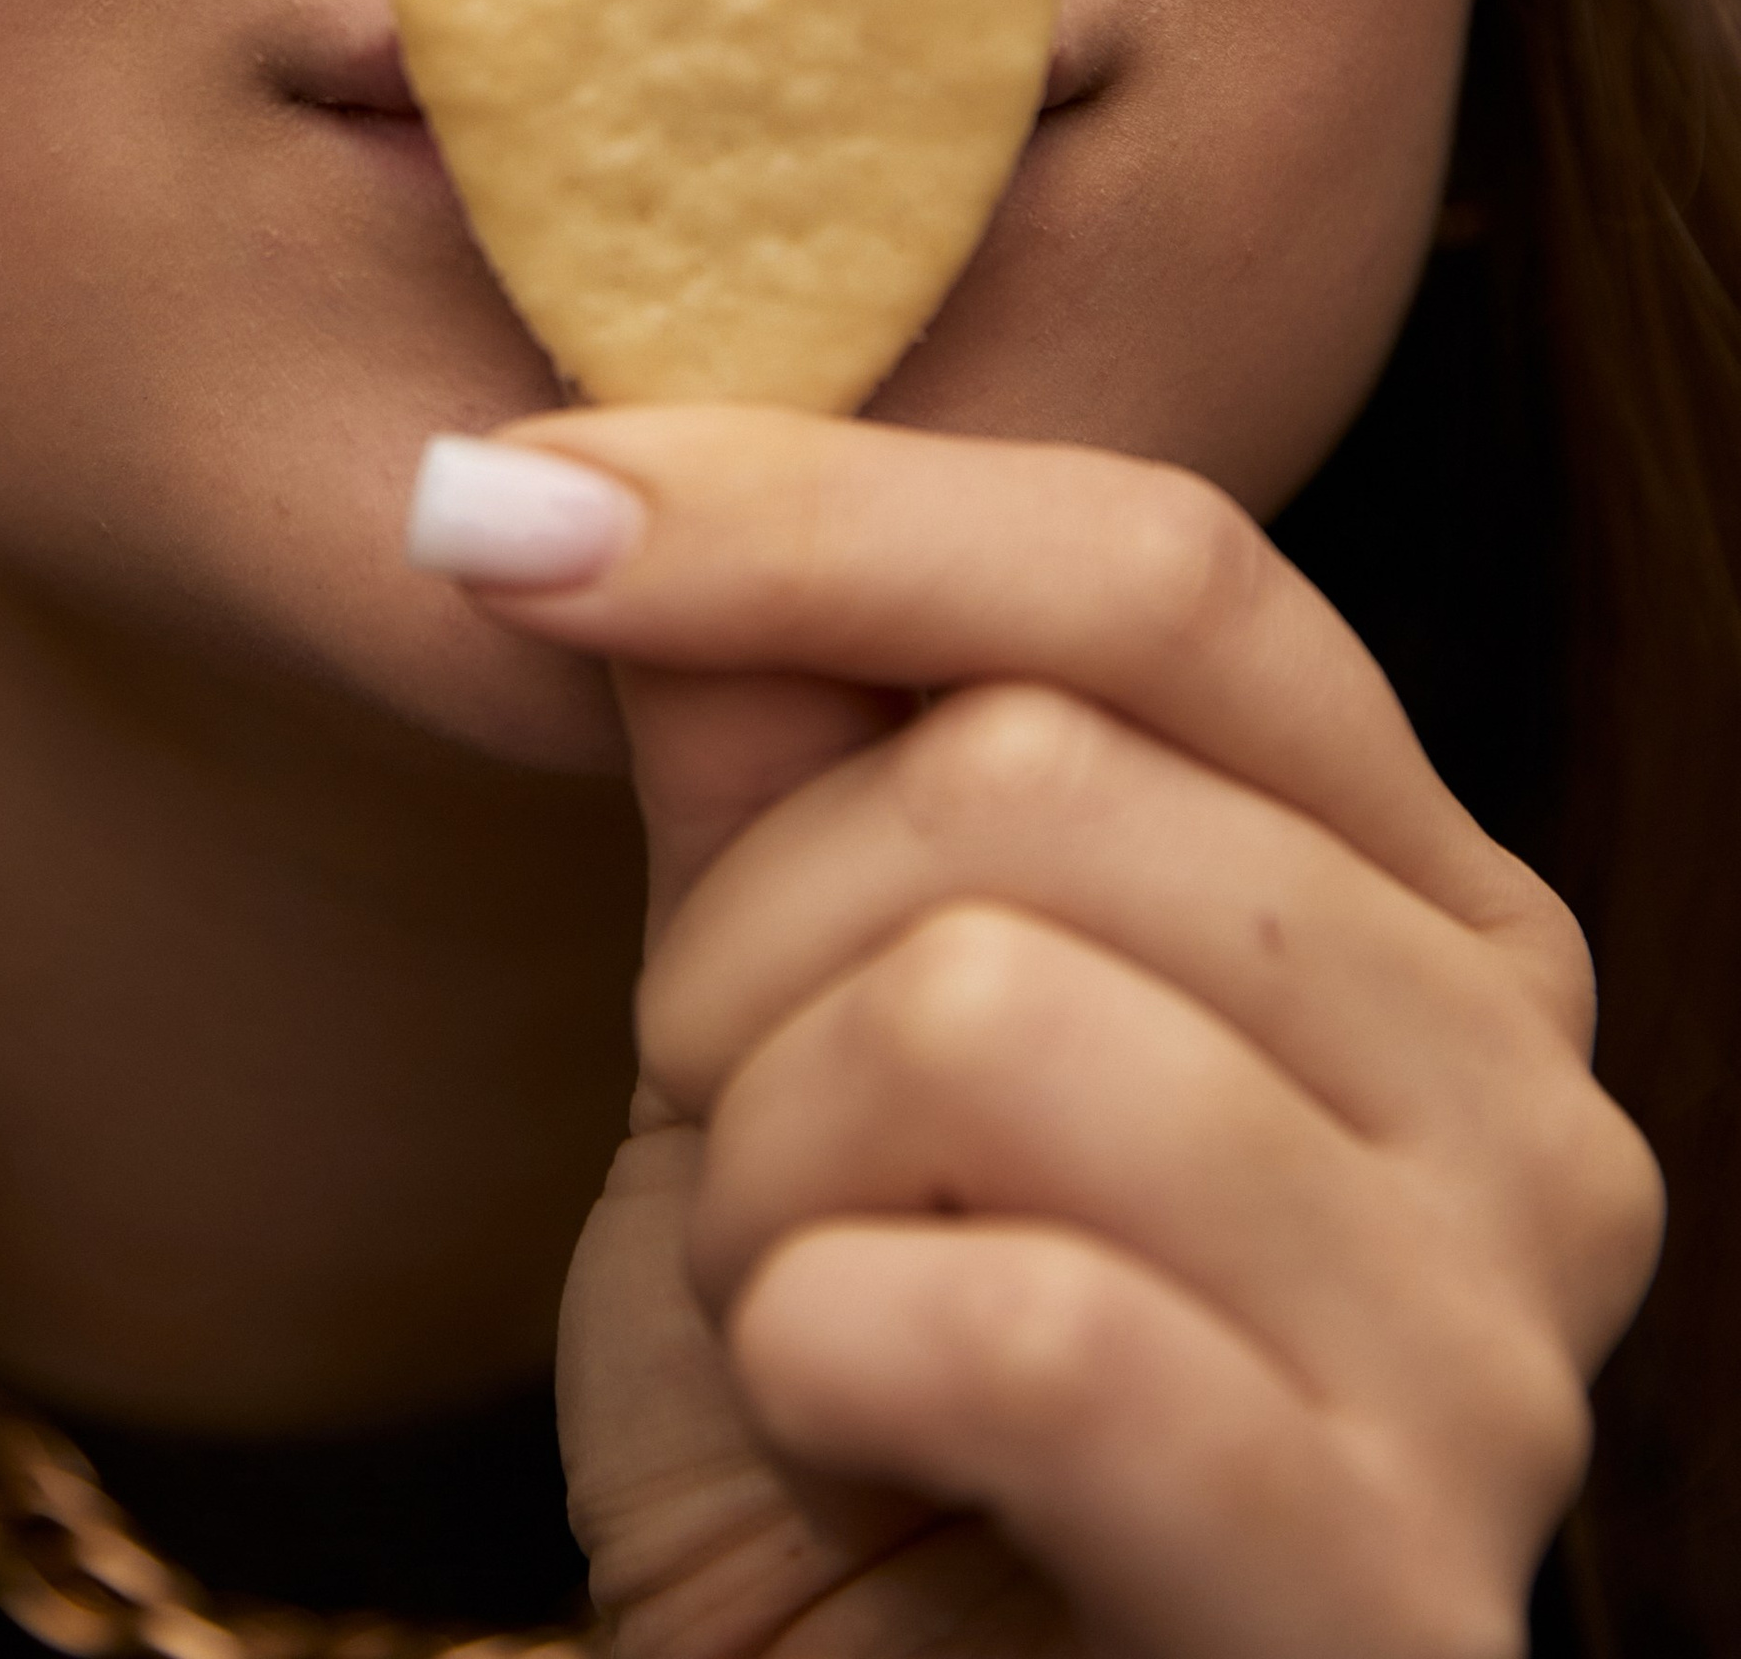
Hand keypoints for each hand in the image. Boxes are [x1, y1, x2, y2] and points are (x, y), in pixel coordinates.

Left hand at [423, 409, 1661, 1658]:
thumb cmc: (848, 1388)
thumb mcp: (768, 1009)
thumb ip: (756, 736)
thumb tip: (575, 476)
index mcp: (1425, 899)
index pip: (1159, 565)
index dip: (804, 507)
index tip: (495, 506)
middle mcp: (1527, 1096)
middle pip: (1031, 769)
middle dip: (746, 945)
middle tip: (738, 1126)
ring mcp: (1493, 1357)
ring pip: (985, 1013)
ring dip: (764, 1171)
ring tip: (808, 1299)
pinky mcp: (1389, 1599)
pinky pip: (1026, 1327)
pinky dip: (816, 1356)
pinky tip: (843, 1430)